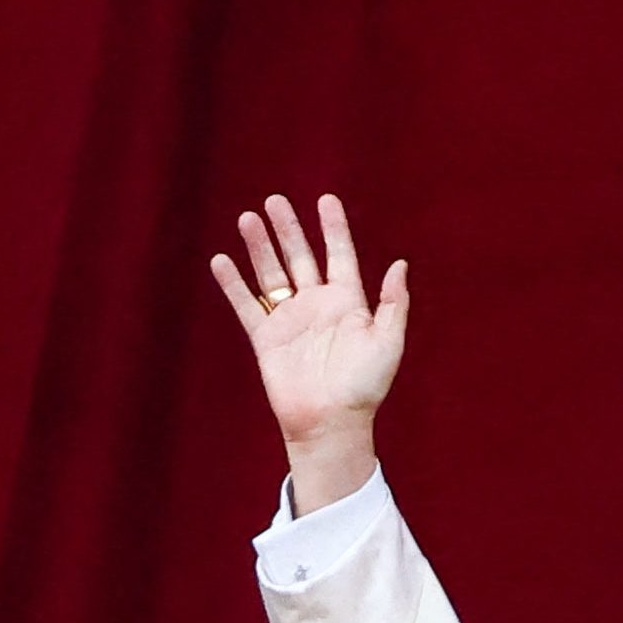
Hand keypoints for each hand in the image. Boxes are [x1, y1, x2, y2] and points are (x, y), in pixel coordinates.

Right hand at [207, 193, 407, 511]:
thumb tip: (400, 264)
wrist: (331, 423)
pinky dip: (233, 284)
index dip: (333, 227)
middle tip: (275, 201)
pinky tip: (221, 261)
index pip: (339, 254)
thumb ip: (394, 303)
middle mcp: (317, 305)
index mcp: (348, 302)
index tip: (326, 199)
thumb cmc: (365, 387)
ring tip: (248, 218)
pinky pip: (247, 305)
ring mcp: (290, 320)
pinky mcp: (266, 338)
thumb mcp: (388, 342)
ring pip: (271, 273)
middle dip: (288, 229)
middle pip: (299, 257)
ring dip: (259, 247)